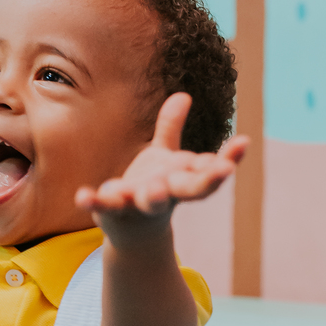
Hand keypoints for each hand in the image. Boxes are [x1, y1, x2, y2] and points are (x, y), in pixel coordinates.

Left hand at [74, 93, 246, 236]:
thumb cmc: (153, 188)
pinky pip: (104, 206)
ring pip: (150, 200)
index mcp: (181, 180)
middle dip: (205, 181)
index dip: (225, 160)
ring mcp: (139, 204)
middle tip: (224, 172)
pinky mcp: (112, 211)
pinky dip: (94, 202)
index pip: (208, 171)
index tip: (243, 144)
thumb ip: (170, 128)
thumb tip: (184, 94)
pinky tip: (82, 196)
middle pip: (189, 190)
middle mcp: (166, 193)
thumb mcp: (163, 158)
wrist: (129, 231)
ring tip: (154, 190)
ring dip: (153, 195)